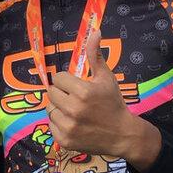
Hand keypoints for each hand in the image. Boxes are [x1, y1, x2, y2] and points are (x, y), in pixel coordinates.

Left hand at [47, 30, 161, 167]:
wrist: (122, 135)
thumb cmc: (113, 103)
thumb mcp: (106, 78)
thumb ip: (95, 55)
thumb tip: (95, 31)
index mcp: (83, 92)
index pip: (58, 78)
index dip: (68, 80)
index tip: (78, 86)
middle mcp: (73, 109)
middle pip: (52, 93)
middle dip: (62, 93)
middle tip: (76, 99)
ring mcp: (67, 127)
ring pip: (50, 109)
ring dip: (59, 108)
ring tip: (75, 111)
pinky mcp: (64, 140)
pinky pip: (51, 125)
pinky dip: (59, 123)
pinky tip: (73, 123)